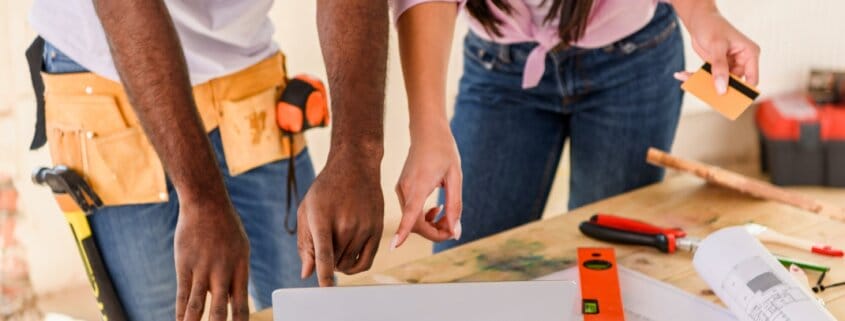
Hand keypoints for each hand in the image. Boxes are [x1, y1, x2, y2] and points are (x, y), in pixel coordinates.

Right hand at [174, 200, 249, 320]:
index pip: (242, 305)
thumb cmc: (226, 227)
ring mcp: (202, 269)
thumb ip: (236, 276)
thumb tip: (232, 302)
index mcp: (241, 270)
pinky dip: (179, 312)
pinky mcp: (184, 265)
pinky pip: (182, 294)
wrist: (206, 203)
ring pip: (197, 305)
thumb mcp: (241, 250)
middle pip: (219, 310)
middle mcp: (223, 272)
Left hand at [298, 153, 383, 285]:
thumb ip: (305, 244)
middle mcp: (346, 224)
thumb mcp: (307, 211)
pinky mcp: (377, 230)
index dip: (323, 274)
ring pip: (349, 264)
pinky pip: (367, 262)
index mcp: (323, 218)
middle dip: (326, 263)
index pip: (324, 254)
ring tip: (335, 248)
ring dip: (339, 264)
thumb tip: (307, 273)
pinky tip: (348, 260)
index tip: (324, 287)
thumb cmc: (326, 189)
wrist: (355, 167)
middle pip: (334, 262)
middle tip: (324, 249)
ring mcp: (364, 227)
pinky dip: (355, 268)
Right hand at [393, 119, 461, 248]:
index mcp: (419, 185)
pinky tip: (436, 208)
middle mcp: (405, 190)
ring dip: (431, 224)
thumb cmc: (444, 152)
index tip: (394, 247)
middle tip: (454, 226)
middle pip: (416, 224)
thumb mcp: (455, 178)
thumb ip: (455, 206)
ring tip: (446, 214)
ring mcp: (401, 190)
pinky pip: (410, 212)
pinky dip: (423, 216)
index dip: (403, 231)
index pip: (410, 213)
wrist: (427, 131)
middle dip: (435, 232)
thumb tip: (455, 233)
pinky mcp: (401, 189)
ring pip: (413, 220)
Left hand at [674, 10, 759, 93]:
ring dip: (703, 84)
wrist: (699, 19)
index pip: (751, 79)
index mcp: (750, 55)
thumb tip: (721, 89)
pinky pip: (707, 77)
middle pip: (733, 84)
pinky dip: (695, 77)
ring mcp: (728, 65)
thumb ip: (719, 67)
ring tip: (687, 80)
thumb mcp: (716, 46)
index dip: (742, 91)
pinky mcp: (716, 67)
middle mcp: (741, 62)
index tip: (727, 97)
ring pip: (718, 83)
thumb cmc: (712, 26)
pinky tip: (681, 75)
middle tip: (703, 93)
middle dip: (718, 89)